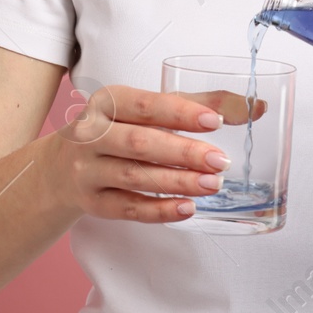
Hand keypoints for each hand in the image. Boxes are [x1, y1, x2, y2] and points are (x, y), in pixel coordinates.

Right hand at [49, 85, 265, 222]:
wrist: (57, 168)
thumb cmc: (114, 131)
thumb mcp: (144, 110)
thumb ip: (196, 104)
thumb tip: (254, 107)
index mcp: (107, 102)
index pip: (145, 104)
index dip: (180, 112)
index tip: (214, 121)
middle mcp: (91, 135)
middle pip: (140, 143)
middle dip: (183, 152)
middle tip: (220, 160)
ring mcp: (88, 171)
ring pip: (134, 177)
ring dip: (176, 182)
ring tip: (212, 184)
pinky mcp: (92, 202)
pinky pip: (128, 209)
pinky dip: (160, 210)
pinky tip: (188, 208)